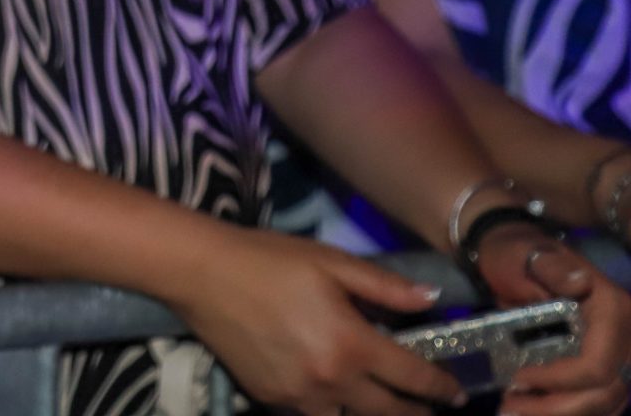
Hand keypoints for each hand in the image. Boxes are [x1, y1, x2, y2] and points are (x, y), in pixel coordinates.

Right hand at [171, 227, 460, 415]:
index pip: (413, 378)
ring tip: (383, 406)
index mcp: (352, 345)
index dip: (442, 388)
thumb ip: (386, 286)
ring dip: (372, 414)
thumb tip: (433, 299)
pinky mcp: (271, 399)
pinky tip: (334, 395)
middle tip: (431, 409)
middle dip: (417, 413)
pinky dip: (331, 408)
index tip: (457, 393)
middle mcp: (331, 381)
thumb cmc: (270, 260)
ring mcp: (299, 396)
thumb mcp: (331, 262)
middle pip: (389, 413)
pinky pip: (314, 413)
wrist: (202, 273)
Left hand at [472, 225, 630, 415]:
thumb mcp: (525, 253)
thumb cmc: (517, 253)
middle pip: (605, 392)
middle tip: (508, 408)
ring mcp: (618, 353)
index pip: (598, 364)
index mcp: (611, 310)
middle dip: (557, 408)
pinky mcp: (604, 364)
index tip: (518, 379)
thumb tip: (581, 283)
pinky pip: (598, 399)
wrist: (515, 252)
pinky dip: (571, 411)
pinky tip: (536, 409)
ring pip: (604, 402)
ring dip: (561, 414)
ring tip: (513, 411)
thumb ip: (552, 270)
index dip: (560, 380)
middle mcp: (624, 336)